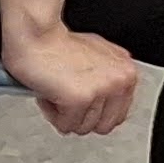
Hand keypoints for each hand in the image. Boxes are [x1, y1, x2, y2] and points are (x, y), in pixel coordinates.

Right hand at [4, 26, 138, 136]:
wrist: (36, 35)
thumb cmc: (59, 44)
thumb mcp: (98, 57)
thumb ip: (107, 79)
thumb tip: (105, 103)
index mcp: (126, 72)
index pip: (118, 115)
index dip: (94, 114)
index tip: (82, 107)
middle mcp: (120, 81)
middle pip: (103, 126)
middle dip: (81, 118)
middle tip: (66, 100)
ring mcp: (101, 90)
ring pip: (83, 128)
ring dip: (64, 115)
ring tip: (56, 92)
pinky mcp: (80, 99)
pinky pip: (66, 125)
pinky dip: (52, 114)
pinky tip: (49, 94)